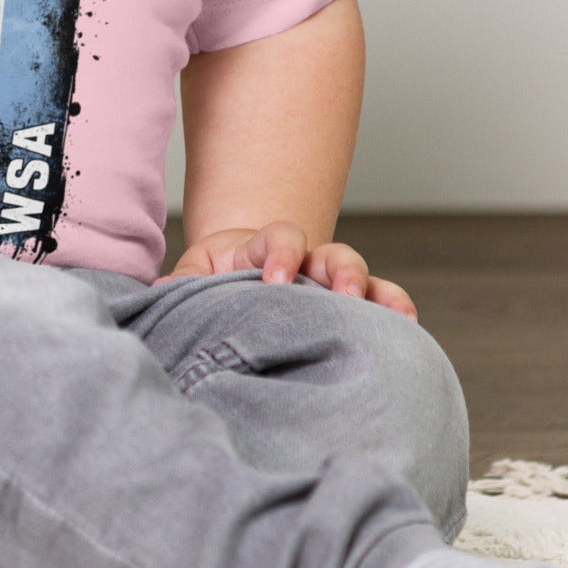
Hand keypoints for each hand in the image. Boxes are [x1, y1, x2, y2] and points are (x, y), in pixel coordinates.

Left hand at [168, 222, 416, 317]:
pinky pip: (380, 301)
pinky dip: (395, 310)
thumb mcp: (196, 276)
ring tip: (390, 316)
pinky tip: (407, 330)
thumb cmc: (215, 280)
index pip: (280, 237)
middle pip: (332, 253)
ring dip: (374, 292)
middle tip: (340, 295)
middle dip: (339, 271)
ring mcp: (330, 282)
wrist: (238, 281)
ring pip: (361, 276)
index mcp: (264, 248)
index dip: (281, 254)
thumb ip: (183, 282)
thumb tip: (159, 293)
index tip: (275, 282)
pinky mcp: (348, 304)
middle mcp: (306, 260)